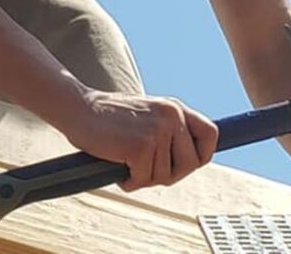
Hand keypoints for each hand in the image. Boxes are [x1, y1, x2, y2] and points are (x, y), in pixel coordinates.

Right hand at [59, 89, 219, 191]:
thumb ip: (169, 130)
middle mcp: (171, 117)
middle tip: (146, 170)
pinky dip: (129, 181)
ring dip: (144, 178)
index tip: (183, 164)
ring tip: (127, 163)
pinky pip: (144, 179)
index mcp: (175, 108)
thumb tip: (190, 160)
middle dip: (169, 174)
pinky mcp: (141, 147)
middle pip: (191, 163)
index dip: (201, 155)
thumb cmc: (109, 118)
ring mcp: (158, 131)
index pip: (211, 134)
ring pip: (165, 176)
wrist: (79, 109)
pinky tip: (119, 169)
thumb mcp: (148, 114)